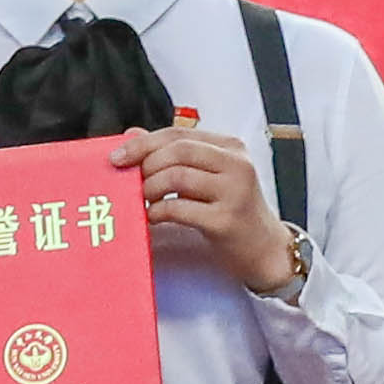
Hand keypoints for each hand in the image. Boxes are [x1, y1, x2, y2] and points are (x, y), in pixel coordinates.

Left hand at [130, 122, 300, 295]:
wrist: (266, 249)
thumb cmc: (232, 211)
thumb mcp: (207, 177)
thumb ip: (173, 155)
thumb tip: (131, 135)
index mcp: (231, 148)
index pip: (179, 134)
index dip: (143, 143)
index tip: (117, 156)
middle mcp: (237, 165)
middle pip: (178, 151)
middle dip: (146, 165)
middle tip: (132, 182)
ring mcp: (234, 192)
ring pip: (177, 176)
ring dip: (150, 188)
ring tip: (144, 200)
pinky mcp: (226, 220)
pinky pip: (179, 208)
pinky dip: (157, 211)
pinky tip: (152, 217)